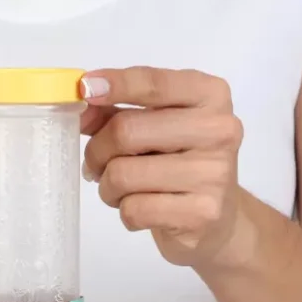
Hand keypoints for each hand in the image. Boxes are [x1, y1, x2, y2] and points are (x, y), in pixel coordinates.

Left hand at [80, 67, 244, 268]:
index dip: (115, 85)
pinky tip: (142, 209)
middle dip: (98, 151)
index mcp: (211, 95)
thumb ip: (116, 112)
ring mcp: (214, 173)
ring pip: (123, 175)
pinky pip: (134, 210)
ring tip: (121, 189)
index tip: (85, 89)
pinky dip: (125, 211)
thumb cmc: (178, 163)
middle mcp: (219, 129)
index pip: (155, 84)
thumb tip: (81, 105)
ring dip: (108, 186)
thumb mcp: (154, 127)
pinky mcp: (202, 213)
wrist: (215, 217)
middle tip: (95, 163)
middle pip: (126, 132)